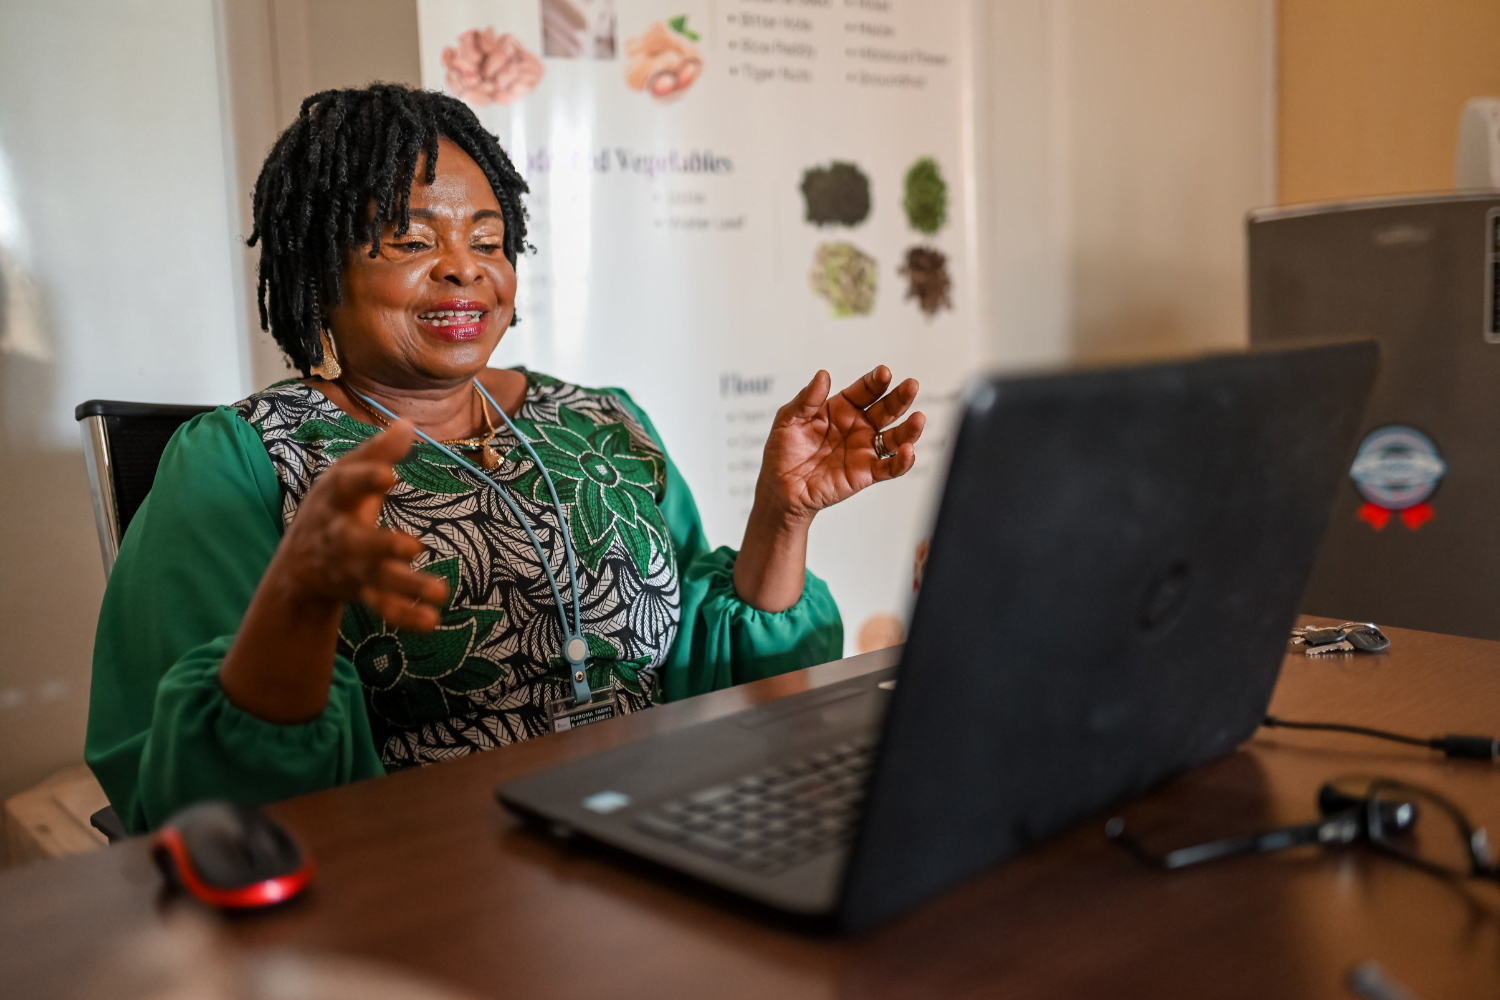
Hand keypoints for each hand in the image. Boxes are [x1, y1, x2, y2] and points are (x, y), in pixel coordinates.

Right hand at [273, 420, 448, 628]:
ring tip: (440, 591)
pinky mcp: (361, 591)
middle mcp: (339, 535)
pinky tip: (432, 620)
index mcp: (334, 498)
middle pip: (356, 542)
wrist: (299, 564)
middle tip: (412, 547)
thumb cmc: (333, 506)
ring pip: (376, 578)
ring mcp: (349, 567)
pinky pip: (382, 605)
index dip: (366, 479)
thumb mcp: (347, 474)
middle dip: (381, 546)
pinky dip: (405, 615)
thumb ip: (377, 453)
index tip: (390, 474)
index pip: (346, 485)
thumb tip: (407, 423)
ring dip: (407, 585)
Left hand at [733, 366, 922, 612]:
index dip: (875, 382)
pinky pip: (889, 467)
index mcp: (840, 408)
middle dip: (900, 398)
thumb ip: (806, 400)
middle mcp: (857, 427)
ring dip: (908, 429)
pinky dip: (902, 461)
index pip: (864, 391)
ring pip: (894, 437)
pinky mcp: (865, 474)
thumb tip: (823, 375)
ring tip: (918, 419)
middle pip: (886, 409)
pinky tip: (908, 452)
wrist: (779, 489)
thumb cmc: (783, 453)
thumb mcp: (788, 420)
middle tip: (911, 385)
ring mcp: (864, 450)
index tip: (884, 373)